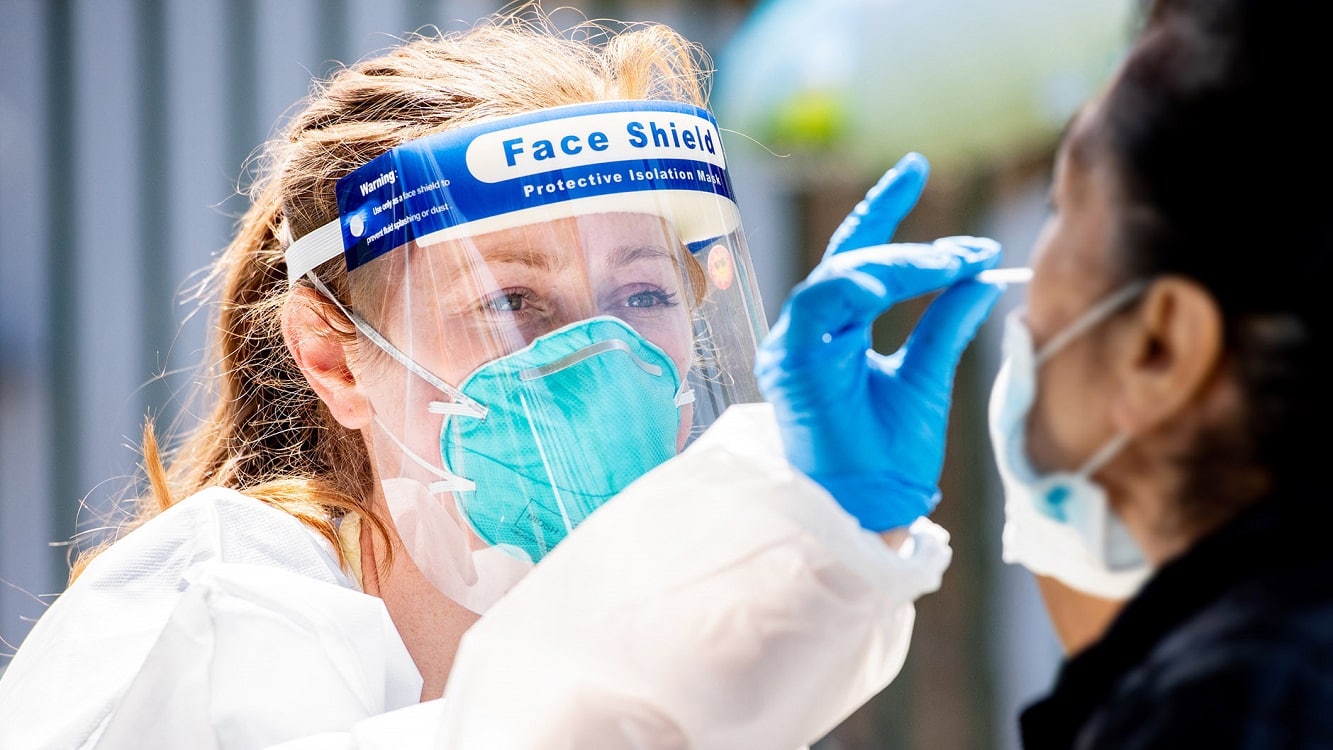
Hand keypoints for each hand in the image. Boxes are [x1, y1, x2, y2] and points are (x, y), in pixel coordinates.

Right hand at [756, 153, 1004, 531]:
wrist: (870, 509)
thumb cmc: (889, 456)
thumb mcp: (927, 378)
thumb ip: (945, 324)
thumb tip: (983, 275)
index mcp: (836, 331)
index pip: (858, 255)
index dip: (883, 207)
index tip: (918, 166)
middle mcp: (810, 331)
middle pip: (850, 259)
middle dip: (909, 243)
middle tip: (970, 250)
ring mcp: (794, 345)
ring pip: (835, 276)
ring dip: (893, 264)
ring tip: (947, 265)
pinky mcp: (790, 362)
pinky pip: (815, 306)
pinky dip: (851, 288)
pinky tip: (889, 286)